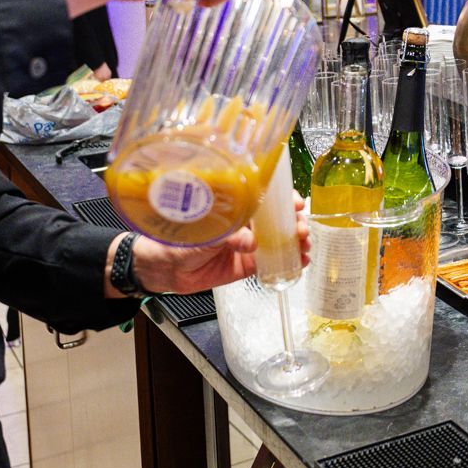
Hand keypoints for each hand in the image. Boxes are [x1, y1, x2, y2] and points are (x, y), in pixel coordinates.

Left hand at [107, 197, 311, 297]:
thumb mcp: (207, 230)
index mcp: (236, 208)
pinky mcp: (245, 267)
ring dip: (296, 242)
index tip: (297, 204)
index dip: (285, 201)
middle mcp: (245, 224)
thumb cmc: (178, 238)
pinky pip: (271, 264)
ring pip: (279, 242)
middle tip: (301, 229)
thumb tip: (252, 243)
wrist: (163, 267)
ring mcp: (247, 246)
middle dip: (295, 223)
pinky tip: (300, 262)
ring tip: (305, 246)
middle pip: (279, 220)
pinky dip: (288, 263)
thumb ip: (231, 236)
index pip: (267, 200)